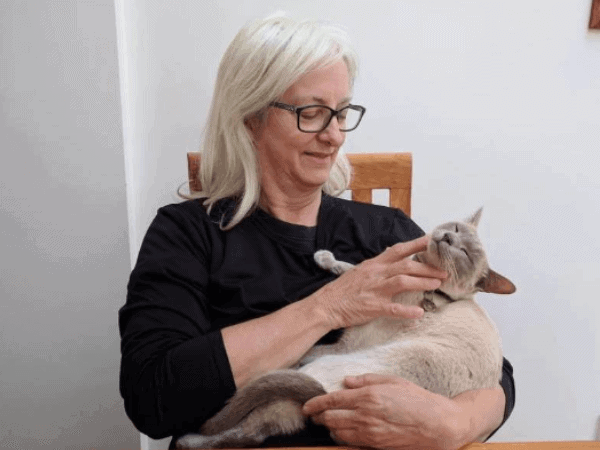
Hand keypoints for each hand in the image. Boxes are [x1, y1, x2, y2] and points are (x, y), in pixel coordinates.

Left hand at [303, 373, 472, 449]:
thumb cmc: (417, 399)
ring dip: (329, 428)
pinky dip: (342, 437)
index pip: (332, 401)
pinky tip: (343, 432)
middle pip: (330, 419)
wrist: (438, 425)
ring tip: (327, 422)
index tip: (306, 406)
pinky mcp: (375, 446)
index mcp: (368, 396)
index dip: (315, 404)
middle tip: (313, 414)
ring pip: (337, 433)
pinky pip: (350, 443)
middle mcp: (365, 416)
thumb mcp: (392, 380)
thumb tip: (346, 380)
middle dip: (318, 417)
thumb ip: (366, 379)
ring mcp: (370, 434)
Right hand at [314, 235, 446, 328]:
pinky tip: (420, 313)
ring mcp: (375, 290)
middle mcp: (376, 274)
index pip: (399, 250)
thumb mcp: (362, 272)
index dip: (417, 245)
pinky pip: (393, 308)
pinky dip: (407, 310)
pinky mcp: (373, 307)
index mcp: (374, 265)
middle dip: (428, 268)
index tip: (433, 241)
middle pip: (406, 265)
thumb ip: (379, 267)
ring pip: (403, 281)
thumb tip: (396, 263)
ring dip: (422, 282)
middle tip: (444, 272)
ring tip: (437, 285)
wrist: (326, 305)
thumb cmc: (344, 290)